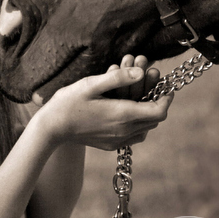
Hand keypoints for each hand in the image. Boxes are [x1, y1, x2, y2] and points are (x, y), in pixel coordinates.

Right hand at [34, 63, 171, 151]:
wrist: (52, 127)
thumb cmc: (69, 102)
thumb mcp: (91, 84)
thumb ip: (118, 78)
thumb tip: (141, 72)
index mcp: (122, 115)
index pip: (159, 111)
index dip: (166, 98)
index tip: (165, 85)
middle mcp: (124, 131)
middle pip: (155, 119)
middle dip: (155, 98)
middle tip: (149, 81)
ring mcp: (118, 140)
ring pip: (146, 127)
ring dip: (146, 111)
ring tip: (138, 93)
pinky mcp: (111, 145)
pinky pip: (134, 135)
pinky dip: (137, 122)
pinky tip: (127, 108)